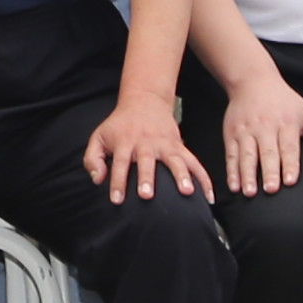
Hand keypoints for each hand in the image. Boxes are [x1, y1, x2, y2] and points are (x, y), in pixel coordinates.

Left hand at [87, 94, 210, 201]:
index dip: (118, 182)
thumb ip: (92, 159)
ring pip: (175, 160)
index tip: (117, 200)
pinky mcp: (180, 147)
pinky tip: (209, 196)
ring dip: (182, 176)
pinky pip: (194, 163)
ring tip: (187, 192)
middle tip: (147, 196)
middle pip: (147, 162)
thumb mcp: (99, 137)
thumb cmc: (119, 126)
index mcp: (125, 142)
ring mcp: (165, 145)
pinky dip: (204, 179)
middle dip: (148, 179)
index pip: (120, 164)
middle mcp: (146, 144)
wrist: (145, 102)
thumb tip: (97, 180)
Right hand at [215, 72, 302, 193]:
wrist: (253, 81)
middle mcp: (265, 127)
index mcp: (287, 123)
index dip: (290, 164)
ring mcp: (247, 130)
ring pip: (247, 155)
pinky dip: (231, 171)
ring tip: (249, 192)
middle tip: (271, 190)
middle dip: (269, 172)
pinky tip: (234, 185)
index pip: (289, 147)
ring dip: (247, 174)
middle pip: (267, 152)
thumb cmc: (285, 102)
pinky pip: (231, 155)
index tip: (290, 181)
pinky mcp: (232, 134)